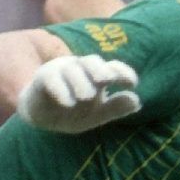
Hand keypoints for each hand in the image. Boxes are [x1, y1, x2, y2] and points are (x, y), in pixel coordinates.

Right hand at [16, 54, 139, 133]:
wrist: (42, 118)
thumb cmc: (73, 113)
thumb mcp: (96, 115)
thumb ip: (115, 108)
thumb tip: (138, 101)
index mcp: (96, 75)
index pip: (112, 67)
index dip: (123, 72)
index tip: (133, 83)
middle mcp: (80, 69)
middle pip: (92, 61)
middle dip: (101, 70)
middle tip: (107, 80)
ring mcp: (60, 71)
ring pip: (72, 69)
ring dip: (81, 81)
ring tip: (87, 97)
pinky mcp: (42, 79)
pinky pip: (51, 79)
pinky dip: (60, 90)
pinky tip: (68, 102)